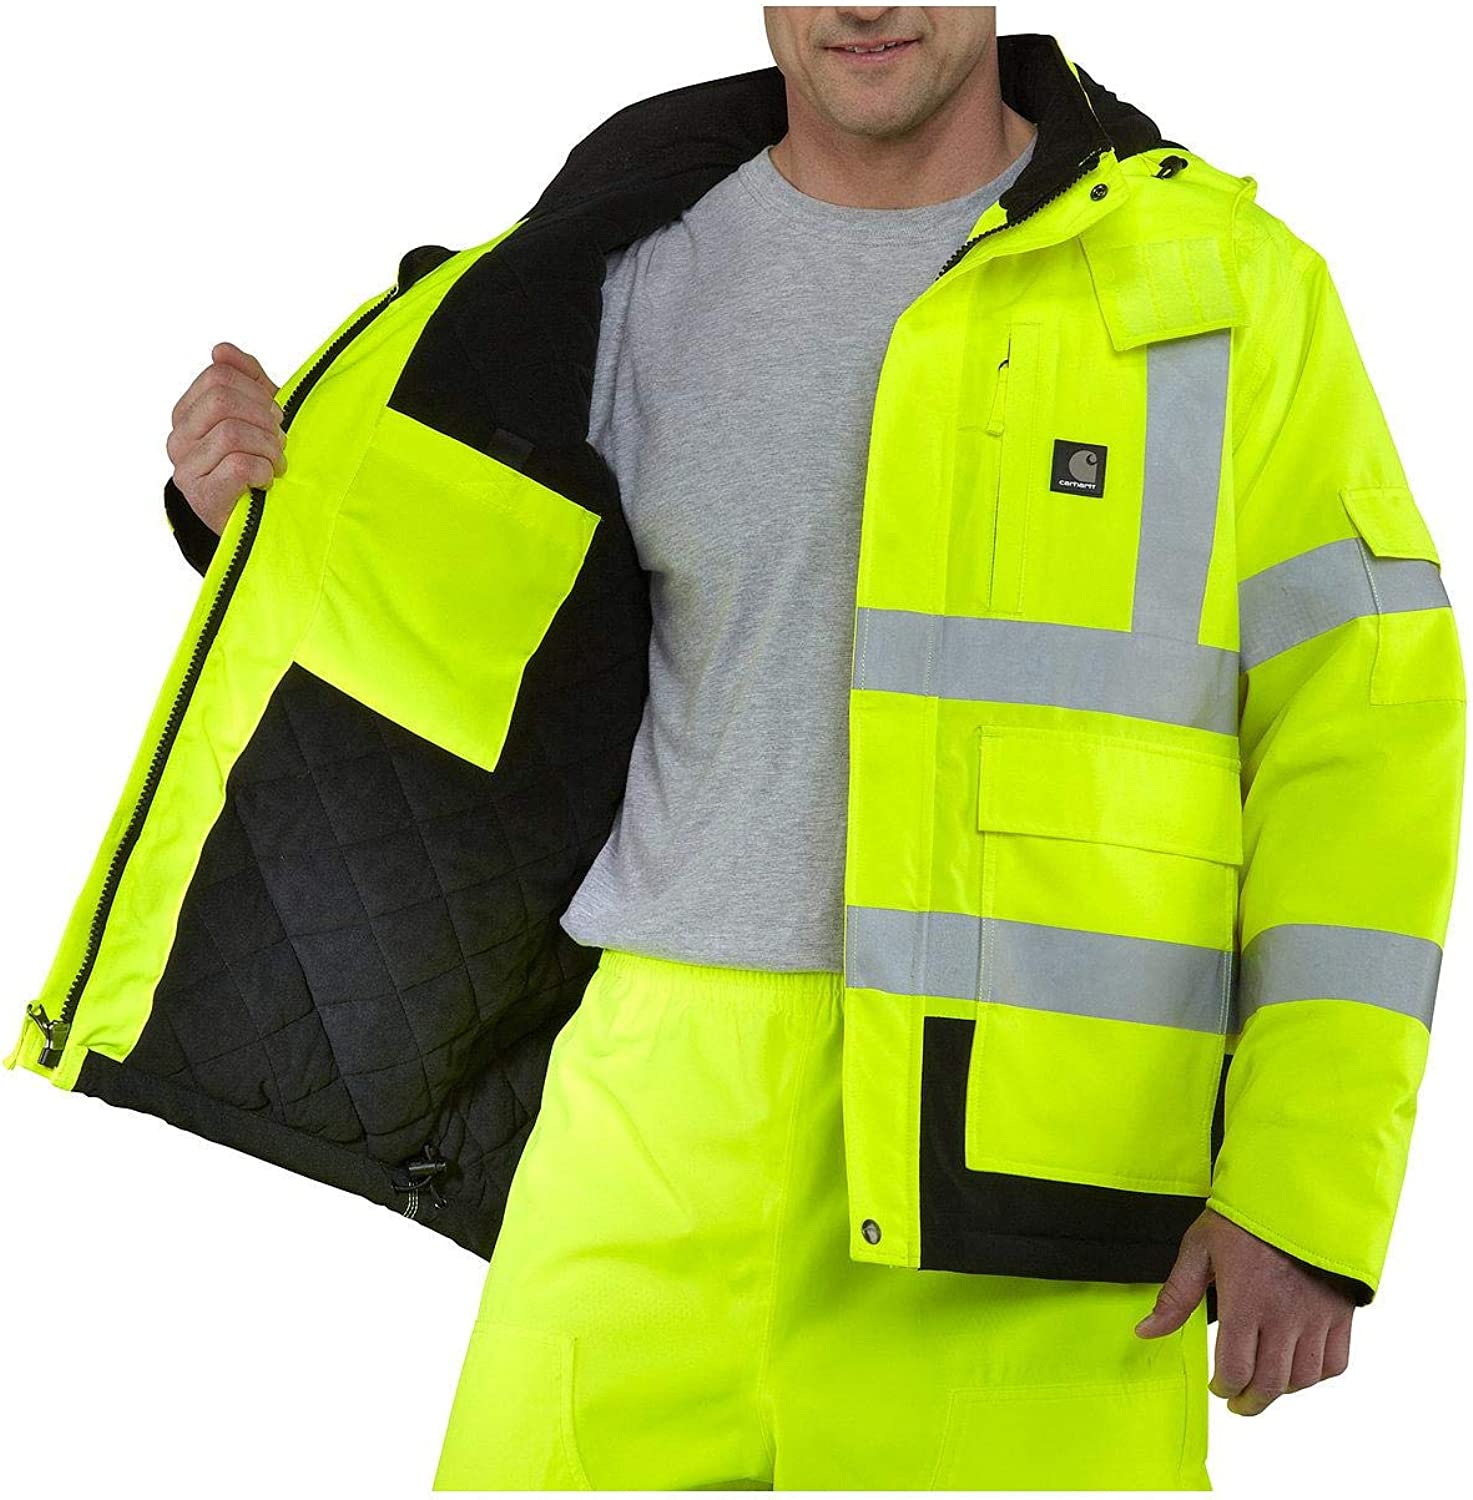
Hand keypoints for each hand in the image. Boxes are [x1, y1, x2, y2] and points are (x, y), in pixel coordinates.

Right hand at [167, 342, 285, 535]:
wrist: (249, 523)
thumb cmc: (255, 464)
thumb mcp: (255, 416)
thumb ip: (244, 379)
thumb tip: (221, 349)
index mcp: (187, 413)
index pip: (218, 376)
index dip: (256, 391)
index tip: (274, 415)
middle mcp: (179, 439)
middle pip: (223, 400)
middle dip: (264, 417)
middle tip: (279, 440)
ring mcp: (186, 468)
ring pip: (233, 432)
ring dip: (269, 448)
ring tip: (276, 463)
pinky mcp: (203, 495)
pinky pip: (239, 465)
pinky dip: (264, 470)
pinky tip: (267, 480)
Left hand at [1134, 1207, 1354, 1415]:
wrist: (1295, 1192)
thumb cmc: (1242, 1218)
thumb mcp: (1199, 1249)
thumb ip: (1175, 1296)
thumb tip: (1146, 1331)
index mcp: (1245, 1302)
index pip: (1235, 1369)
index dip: (1224, 1387)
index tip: (1217, 1386)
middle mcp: (1283, 1316)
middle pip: (1270, 1384)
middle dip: (1250, 1401)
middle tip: (1238, 1401)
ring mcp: (1316, 1317)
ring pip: (1303, 1379)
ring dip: (1281, 1390)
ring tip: (1264, 1384)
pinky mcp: (1340, 1312)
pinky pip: (1334, 1363)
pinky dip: (1315, 1375)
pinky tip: (1297, 1368)